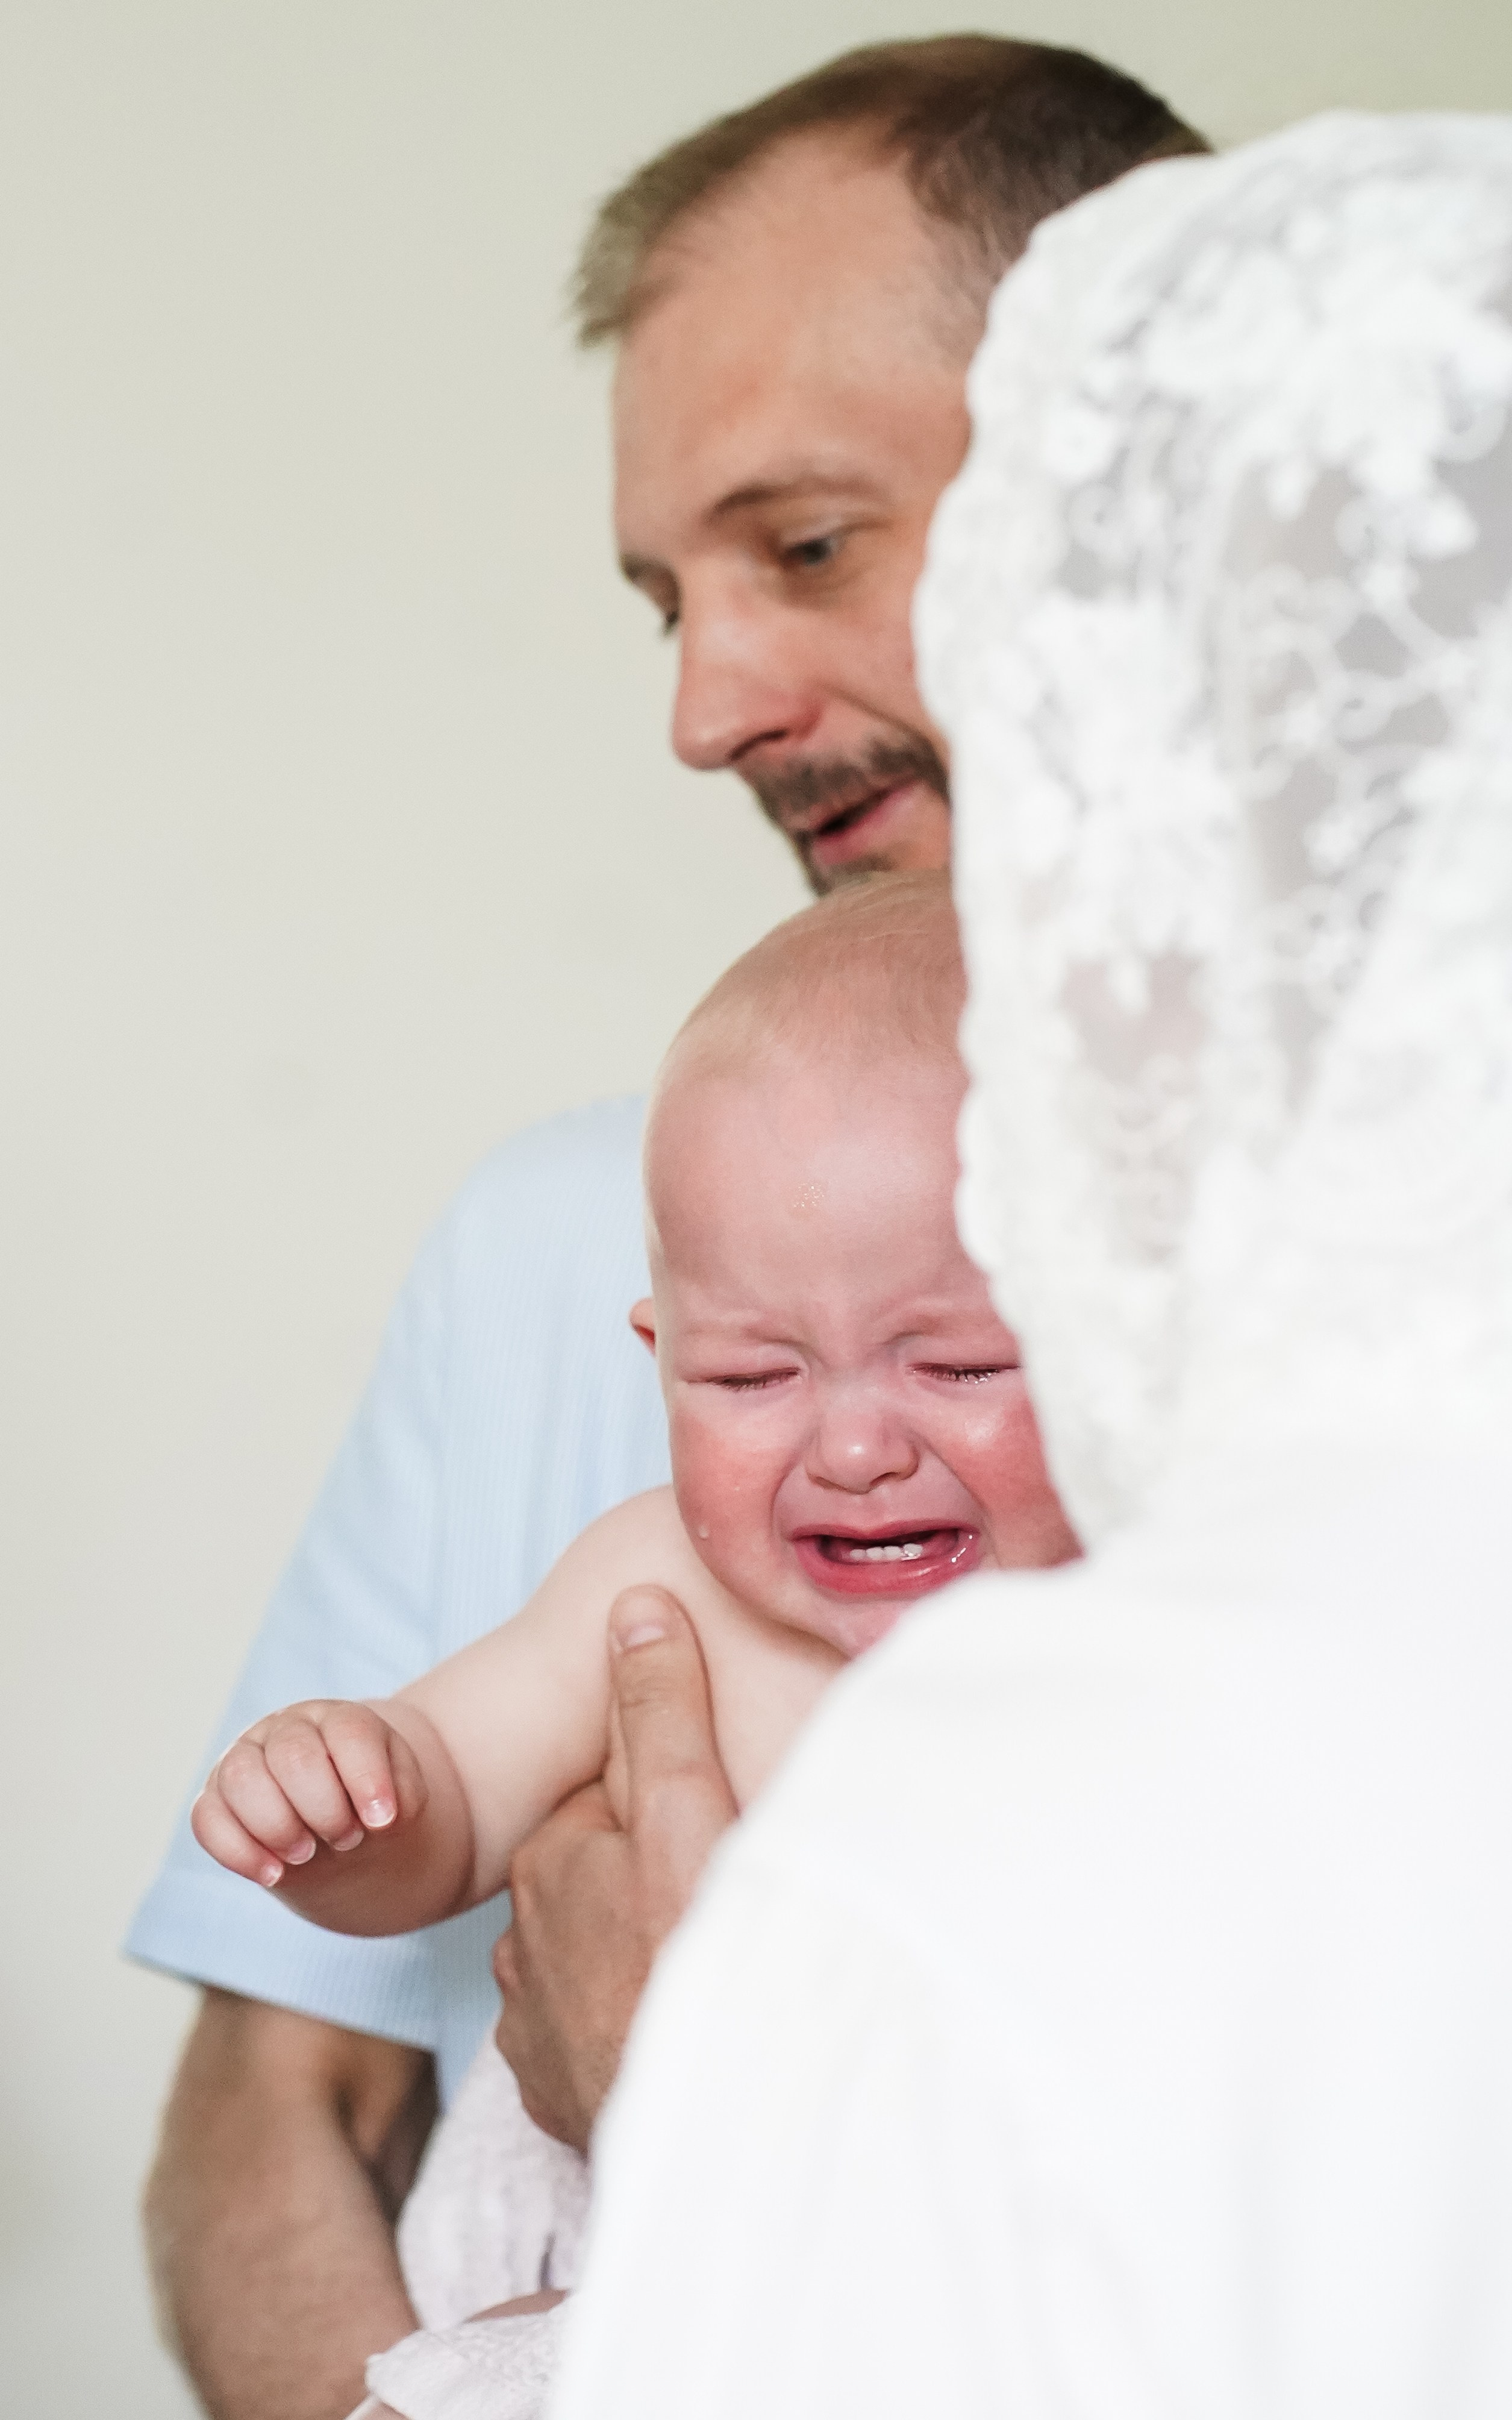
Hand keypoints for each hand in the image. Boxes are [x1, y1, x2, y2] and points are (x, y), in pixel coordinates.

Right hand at [191, 1701, 428, 1888]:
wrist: (342, 1834)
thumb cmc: (372, 1807)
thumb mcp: (402, 1798)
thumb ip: (400, 1797)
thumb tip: (377, 1817)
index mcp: (337, 1720)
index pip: (349, 1731)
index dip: (366, 1778)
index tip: (382, 1822)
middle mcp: (286, 1730)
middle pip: (293, 1755)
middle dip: (324, 1809)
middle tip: (346, 1839)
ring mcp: (244, 1760)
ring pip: (241, 1776)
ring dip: (277, 1825)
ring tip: (306, 1854)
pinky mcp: (215, 1801)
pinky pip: (206, 1818)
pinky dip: (237, 1851)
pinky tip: (273, 1874)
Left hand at [493, 1586, 737, 2150]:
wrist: (705, 2132)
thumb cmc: (695, 1963)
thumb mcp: (688, 1810)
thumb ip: (661, 1708)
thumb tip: (634, 1605)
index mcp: (554, 1858)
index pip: (615, 1801)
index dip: (674, 1805)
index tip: (720, 1824)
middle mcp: (523, 1937)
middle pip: (602, 1879)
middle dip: (651, 1879)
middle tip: (722, 1898)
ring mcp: (533, 2023)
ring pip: (593, 1959)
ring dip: (637, 1957)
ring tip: (703, 1969)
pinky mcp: (554, 2093)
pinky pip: (592, 2036)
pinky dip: (628, 2026)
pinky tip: (674, 2029)